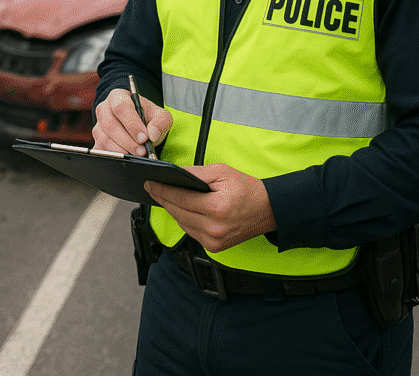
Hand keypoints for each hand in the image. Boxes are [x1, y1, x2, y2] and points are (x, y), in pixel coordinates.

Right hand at [93, 88, 172, 156]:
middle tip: (142, 151)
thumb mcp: (160, 116)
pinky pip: (101, 151)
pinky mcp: (96, 141)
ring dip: (122, 150)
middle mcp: (104, 109)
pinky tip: (127, 158)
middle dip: (128, 141)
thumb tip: (152, 135)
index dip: (132, 123)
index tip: (144, 137)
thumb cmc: (147, 117)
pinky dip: (115, 157)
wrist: (138, 124)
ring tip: (137, 155)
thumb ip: (160, 123)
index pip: (121, 106)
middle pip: (110, 125)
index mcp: (118, 96)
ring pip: (104, 139)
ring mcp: (98, 126)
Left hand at [144, 164, 276, 252]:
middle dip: (163, 198)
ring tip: (164, 196)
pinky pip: (190, 231)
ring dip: (172, 209)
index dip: (161, 190)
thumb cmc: (247, 189)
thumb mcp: (221, 171)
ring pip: (181, 223)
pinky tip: (181, 208)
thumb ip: (195, 173)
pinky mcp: (214, 247)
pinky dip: (184, 219)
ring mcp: (214, 241)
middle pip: (177, 212)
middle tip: (152, 187)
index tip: (149, 183)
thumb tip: (174, 174)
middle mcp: (214, 228)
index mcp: (216, 208)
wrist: (268, 210)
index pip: (179, 198)